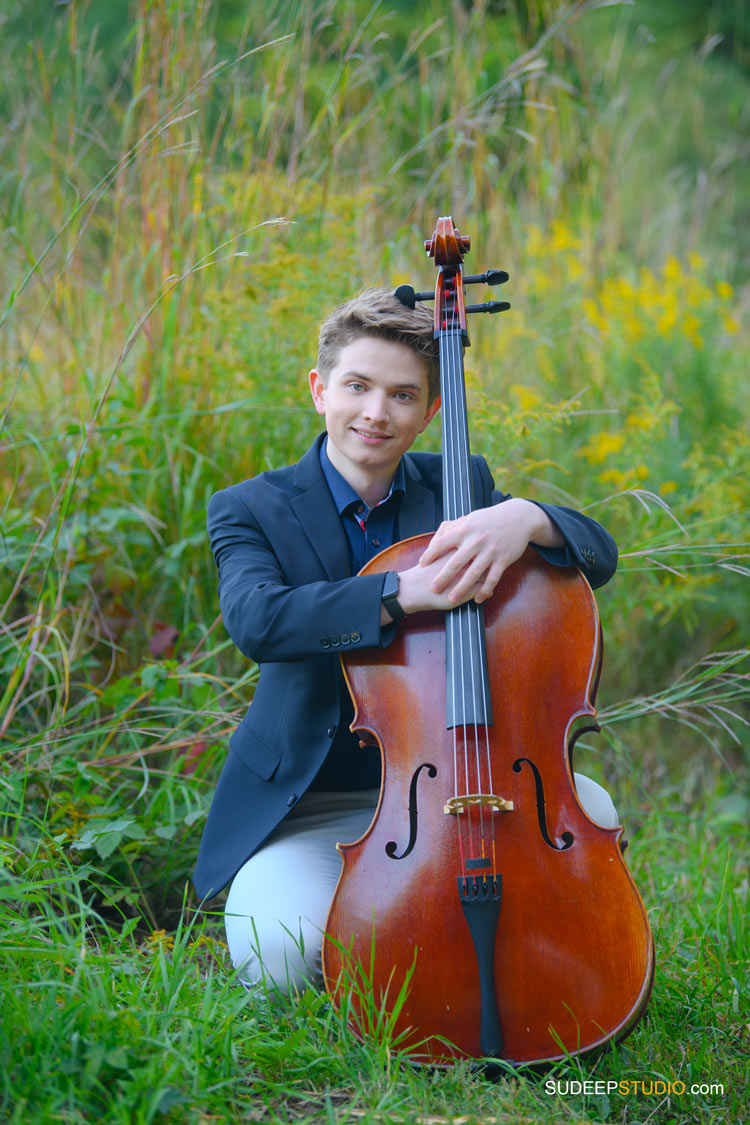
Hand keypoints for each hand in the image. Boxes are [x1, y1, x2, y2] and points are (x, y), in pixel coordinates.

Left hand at [416, 499, 562, 605]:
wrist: (518, 517)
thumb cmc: (489, 519)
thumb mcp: (470, 519)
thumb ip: (452, 529)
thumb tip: (436, 540)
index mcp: (466, 529)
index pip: (443, 542)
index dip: (431, 553)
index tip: (422, 564)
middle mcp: (477, 540)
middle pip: (456, 561)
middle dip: (443, 576)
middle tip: (432, 588)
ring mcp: (491, 551)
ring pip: (474, 573)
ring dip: (462, 588)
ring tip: (451, 599)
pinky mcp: (503, 559)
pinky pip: (493, 578)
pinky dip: (485, 590)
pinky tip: (477, 599)